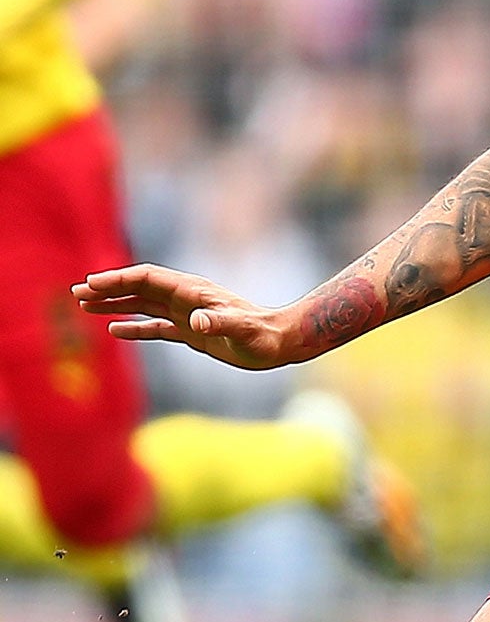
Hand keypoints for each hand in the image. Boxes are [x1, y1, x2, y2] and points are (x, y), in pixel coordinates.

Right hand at [73, 264, 301, 369]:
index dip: (118, 279)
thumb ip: (220, 322)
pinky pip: (156, 327)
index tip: (90, 284)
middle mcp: (187, 299)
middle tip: (75, 294)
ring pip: (143, 305)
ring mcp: (188, 315)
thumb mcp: (242, 330)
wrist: (280, 343)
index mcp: (193, 291)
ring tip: (84, 308)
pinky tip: (114, 330)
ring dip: (115, 305)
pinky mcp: (192, 333)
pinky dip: (134, 327)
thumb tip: (197, 321)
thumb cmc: (263, 336)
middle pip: (139, 288)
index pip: (148, 278)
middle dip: (108, 289)